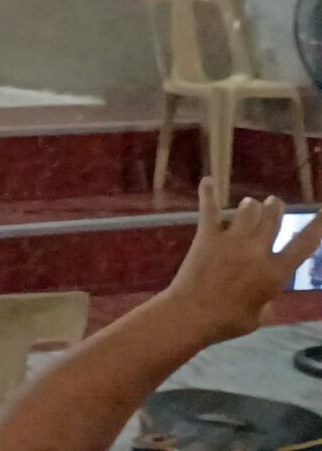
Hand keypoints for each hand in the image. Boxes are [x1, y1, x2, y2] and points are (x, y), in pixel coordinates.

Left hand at [163, 176, 321, 343]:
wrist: (192, 314)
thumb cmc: (228, 322)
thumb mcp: (259, 316)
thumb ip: (266, 300)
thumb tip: (266, 298)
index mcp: (276, 273)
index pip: (304, 244)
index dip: (317, 225)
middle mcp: (258, 251)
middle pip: (273, 218)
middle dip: (276, 208)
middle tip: (274, 204)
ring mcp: (232, 240)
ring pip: (248, 211)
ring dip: (251, 206)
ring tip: (250, 204)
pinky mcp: (207, 236)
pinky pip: (210, 209)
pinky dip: (209, 193)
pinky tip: (208, 180)